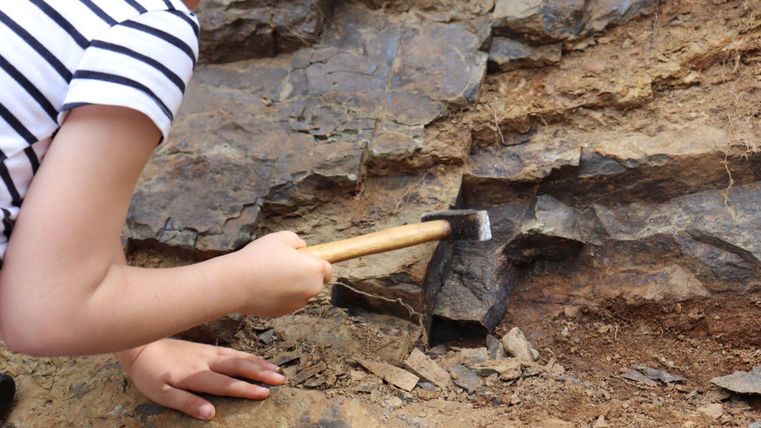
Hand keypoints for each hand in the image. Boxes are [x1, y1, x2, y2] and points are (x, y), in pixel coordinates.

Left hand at [117, 339, 284, 419]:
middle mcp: (207, 361)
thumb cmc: (150, 373)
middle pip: (238, 367)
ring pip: (239, 357)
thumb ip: (187, 403)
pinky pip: (233, 351)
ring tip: (276, 370)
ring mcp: (209, 352)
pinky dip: (248, 356)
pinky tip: (258, 359)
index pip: (226, 384)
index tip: (265, 393)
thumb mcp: (162, 394)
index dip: (246, 389)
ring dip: (259, 363)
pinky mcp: (208, 348)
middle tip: (281, 379)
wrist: (142, 345)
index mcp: (196, 374)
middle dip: (261, 373)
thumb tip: (211, 414)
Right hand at [232, 231, 331, 316]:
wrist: (237, 283)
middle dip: (305, 276)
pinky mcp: (284, 313)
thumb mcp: (281, 238)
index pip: (328, 269)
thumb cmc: (259, 257)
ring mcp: (298, 303)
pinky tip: (265, 288)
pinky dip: (281, 297)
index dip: (318, 263)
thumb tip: (302, 247)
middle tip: (284, 266)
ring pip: (301, 294)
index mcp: (315, 269)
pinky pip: (287, 302)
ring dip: (293, 287)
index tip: (305, 260)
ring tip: (271, 276)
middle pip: (315, 283)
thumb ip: (297, 240)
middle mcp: (312, 289)